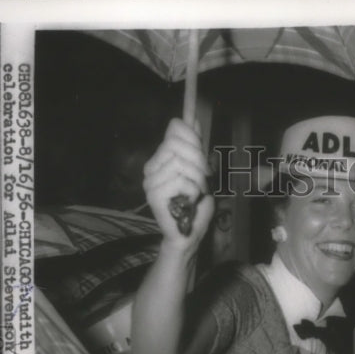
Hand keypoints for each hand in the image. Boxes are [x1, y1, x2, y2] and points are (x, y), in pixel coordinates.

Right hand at [143, 118, 213, 250]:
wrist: (189, 236)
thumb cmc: (195, 207)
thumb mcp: (200, 171)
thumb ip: (195, 146)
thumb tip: (192, 118)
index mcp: (161, 159)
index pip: (174, 129)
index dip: (193, 138)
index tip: (203, 156)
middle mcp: (152, 167)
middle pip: (176, 142)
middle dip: (198, 160)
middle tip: (204, 178)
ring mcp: (150, 181)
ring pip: (180, 162)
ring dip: (198, 179)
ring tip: (197, 193)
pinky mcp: (154, 195)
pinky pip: (180, 179)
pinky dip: (193, 191)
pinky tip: (189, 202)